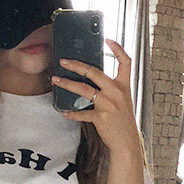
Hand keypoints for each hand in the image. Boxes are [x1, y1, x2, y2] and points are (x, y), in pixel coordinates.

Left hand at [58, 40, 140, 160]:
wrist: (127, 142)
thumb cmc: (124, 122)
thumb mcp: (124, 101)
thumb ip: (112, 89)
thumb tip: (95, 80)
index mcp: (124, 86)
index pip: (126, 62)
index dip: (118, 49)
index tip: (108, 40)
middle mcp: (116, 92)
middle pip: (94, 72)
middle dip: (77, 65)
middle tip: (64, 61)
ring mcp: (108, 104)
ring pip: (83, 89)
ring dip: (67, 83)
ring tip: (55, 80)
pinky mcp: (100, 117)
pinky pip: (82, 112)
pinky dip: (72, 113)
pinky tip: (65, 112)